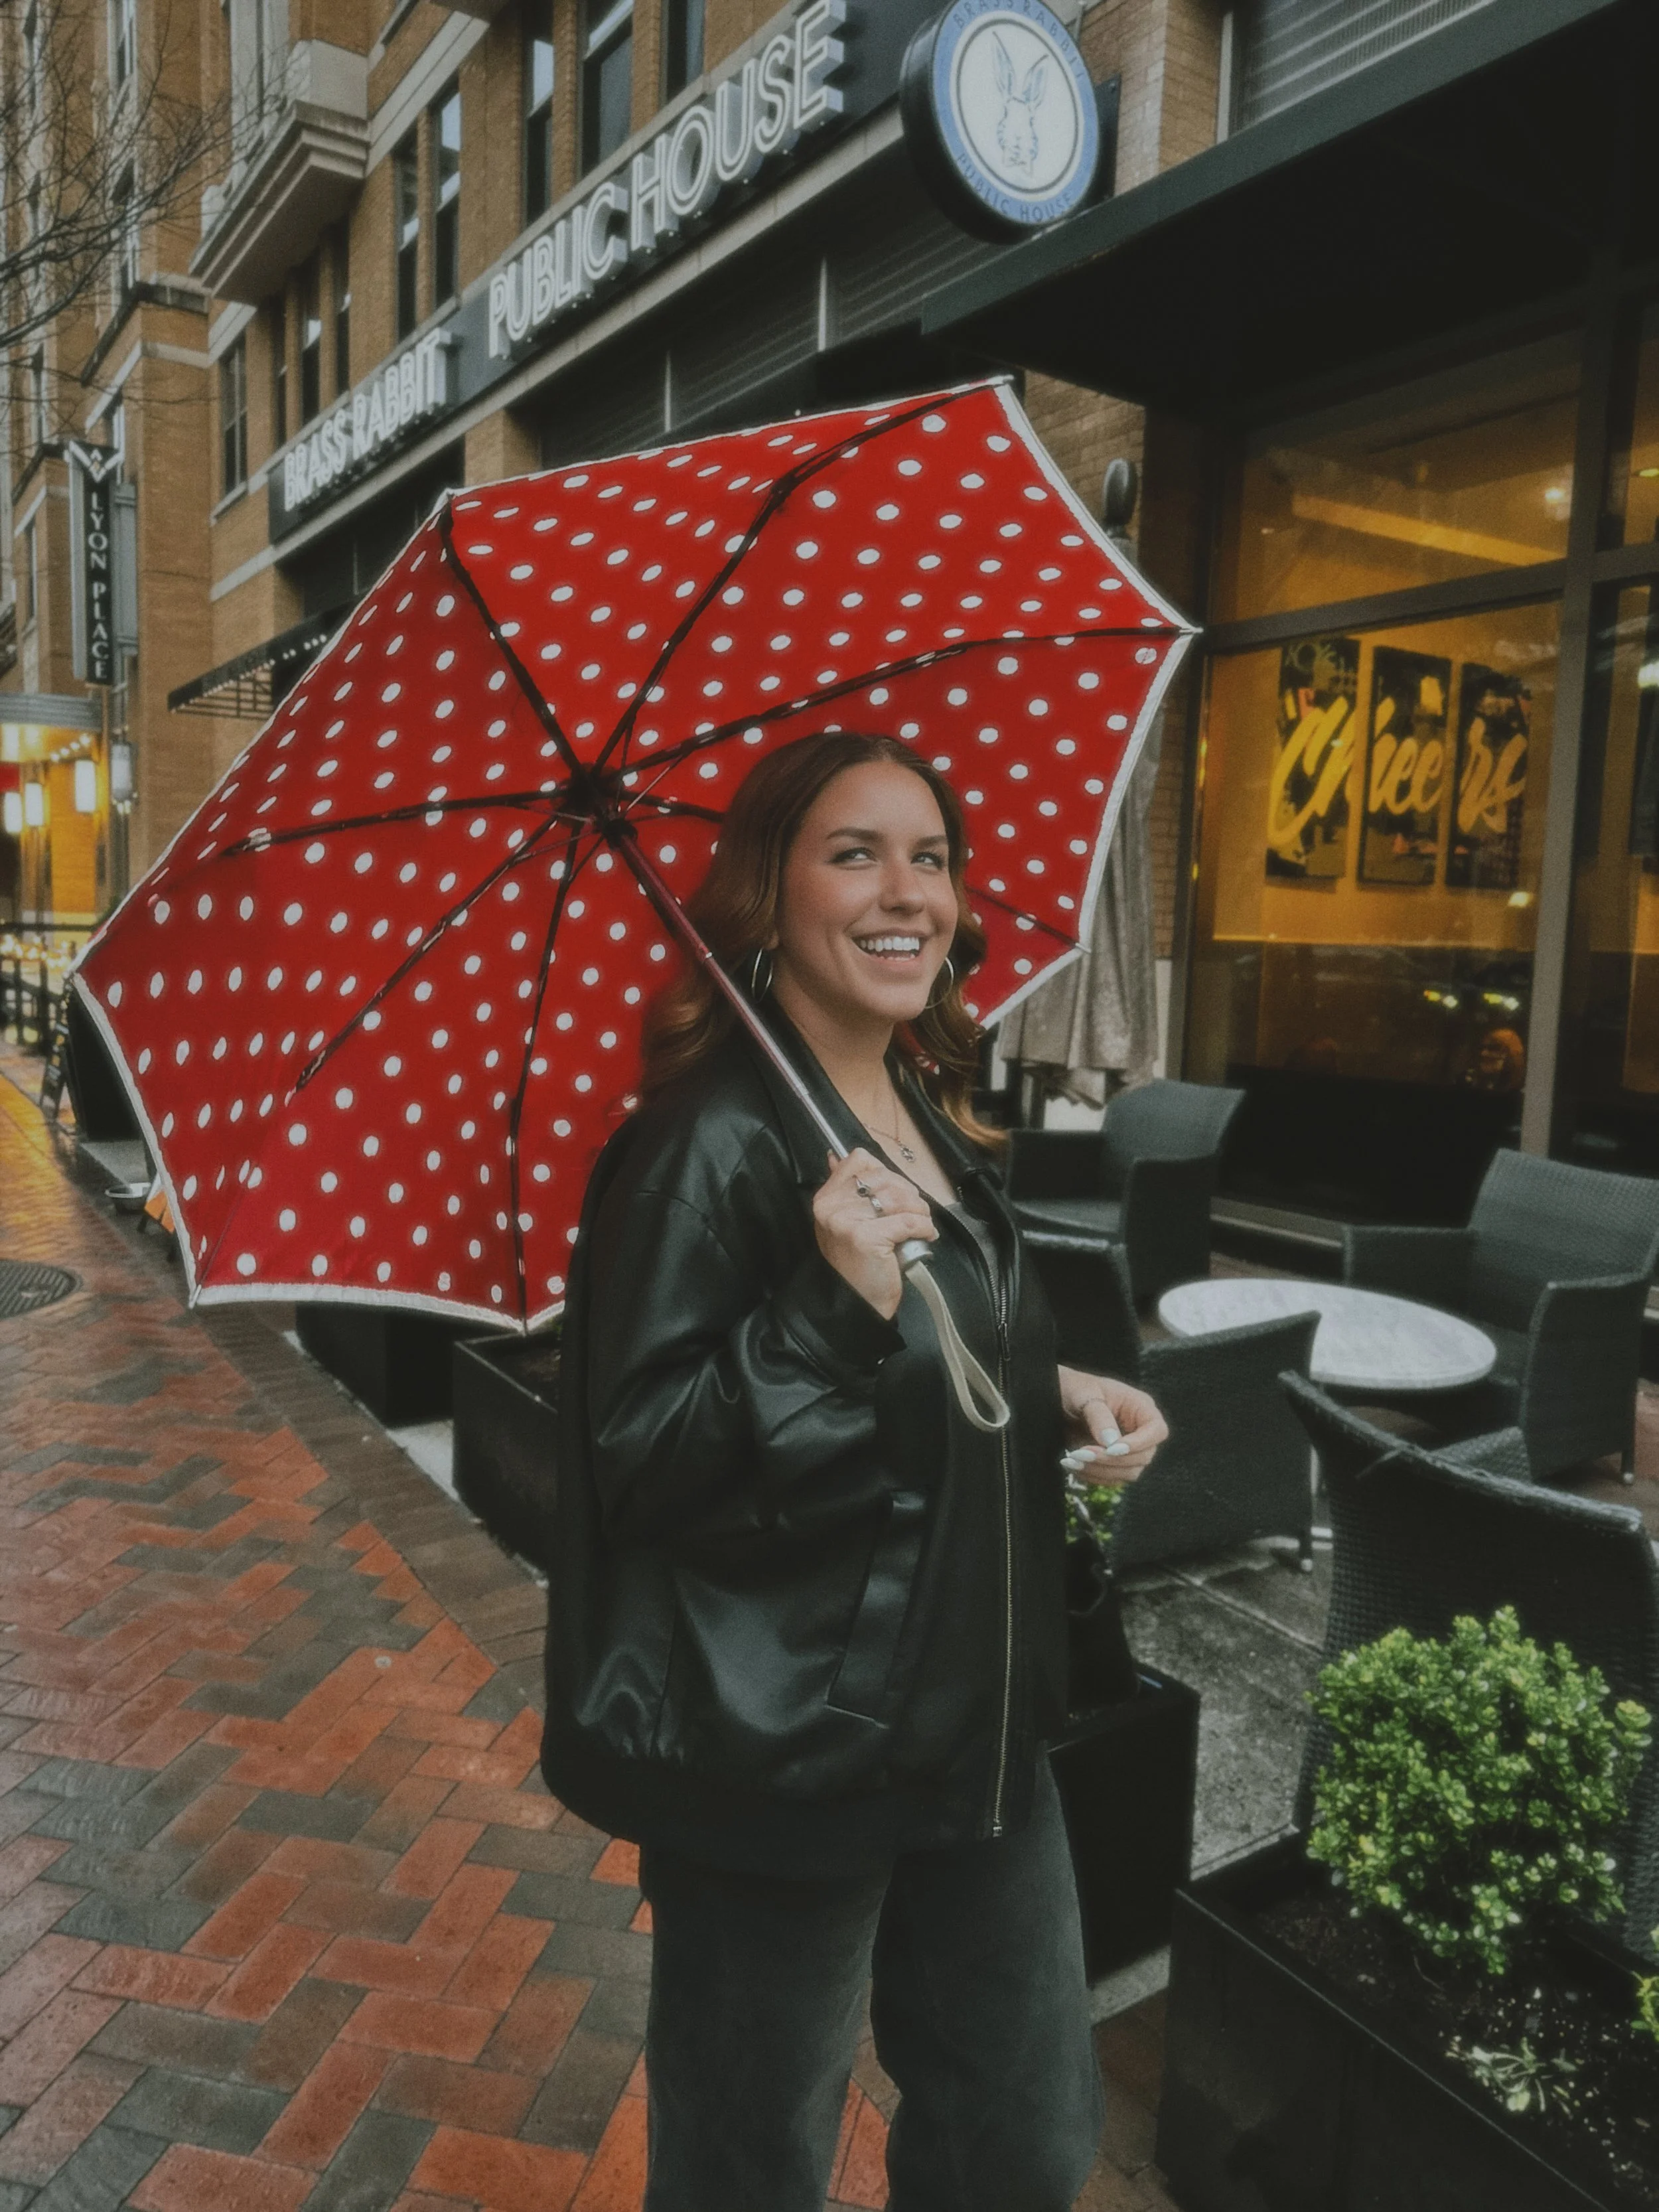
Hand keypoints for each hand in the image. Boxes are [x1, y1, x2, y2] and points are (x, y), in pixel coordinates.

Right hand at [813, 1147, 936, 1319]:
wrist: (855, 1303)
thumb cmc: (857, 1265)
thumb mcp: (843, 1223)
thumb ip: (845, 1192)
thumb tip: (837, 1155)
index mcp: (826, 1198)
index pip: (859, 1160)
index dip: (886, 1173)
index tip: (895, 1194)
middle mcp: (832, 1206)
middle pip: (884, 1176)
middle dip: (908, 1193)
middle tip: (915, 1212)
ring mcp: (847, 1221)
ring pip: (899, 1197)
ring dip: (920, 1210)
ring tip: (921, 1224)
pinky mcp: (867, 1237)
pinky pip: (909, 1220)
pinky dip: (925, 1227)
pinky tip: (926, 1236)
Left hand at [1057, 1365, 1165, 1483]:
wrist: (1060, 1399)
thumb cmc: (1076, 1389)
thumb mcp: (1085, 1394)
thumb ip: (1099, 1416)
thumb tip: (1111, 1442)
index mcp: (1140, 1407)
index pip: (1157, 1430)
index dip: (1140, 1444)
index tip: (1112, 1449)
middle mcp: (1140, 1430)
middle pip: (1144, 1456)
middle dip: (1113, 1460)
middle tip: (1082, 1454)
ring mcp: (1130, 1449)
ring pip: (1129, 1472)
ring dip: (1101, 1471)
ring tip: (1073, 1460)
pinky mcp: (1115, 1463)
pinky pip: (1113, 1478)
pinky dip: (1093, 1475)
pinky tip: (1073, 1466)